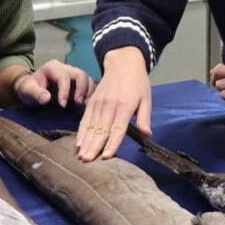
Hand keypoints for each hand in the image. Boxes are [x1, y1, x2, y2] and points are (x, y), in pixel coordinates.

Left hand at [13, 60, 94, 107]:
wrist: (31, 90)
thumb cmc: (29, 89)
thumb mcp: (28, 91)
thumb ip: (36, 93)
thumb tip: (47, 98)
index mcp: (53, 67)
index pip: (64, 77)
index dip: (65, 91)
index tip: (63, 105)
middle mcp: (65, 68)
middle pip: (80, 74)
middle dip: (81, 89)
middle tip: (78, 103)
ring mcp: (73, 74)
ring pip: (87, 78)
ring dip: (88, 92)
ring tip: (83, 105)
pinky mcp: (77, 82)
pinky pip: (88, 85)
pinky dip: (89, 94)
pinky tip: (85, 104)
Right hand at [76, 47, 151, 161]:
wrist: (123, 62)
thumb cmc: (138, 82)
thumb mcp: (146, 98)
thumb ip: (145, 117)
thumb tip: (147, 134)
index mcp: (125, 105)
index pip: (118, 128)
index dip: (112, 143)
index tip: (106, 156)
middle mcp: (110, 105)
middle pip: (101, 129)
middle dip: (94, 146)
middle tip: (87, 161)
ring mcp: (99, 103)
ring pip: (91, 126)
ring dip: (86, 142)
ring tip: (81, 156)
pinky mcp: (92, 101)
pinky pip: (85, 119)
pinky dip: (81, 131)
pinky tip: (78, 143)